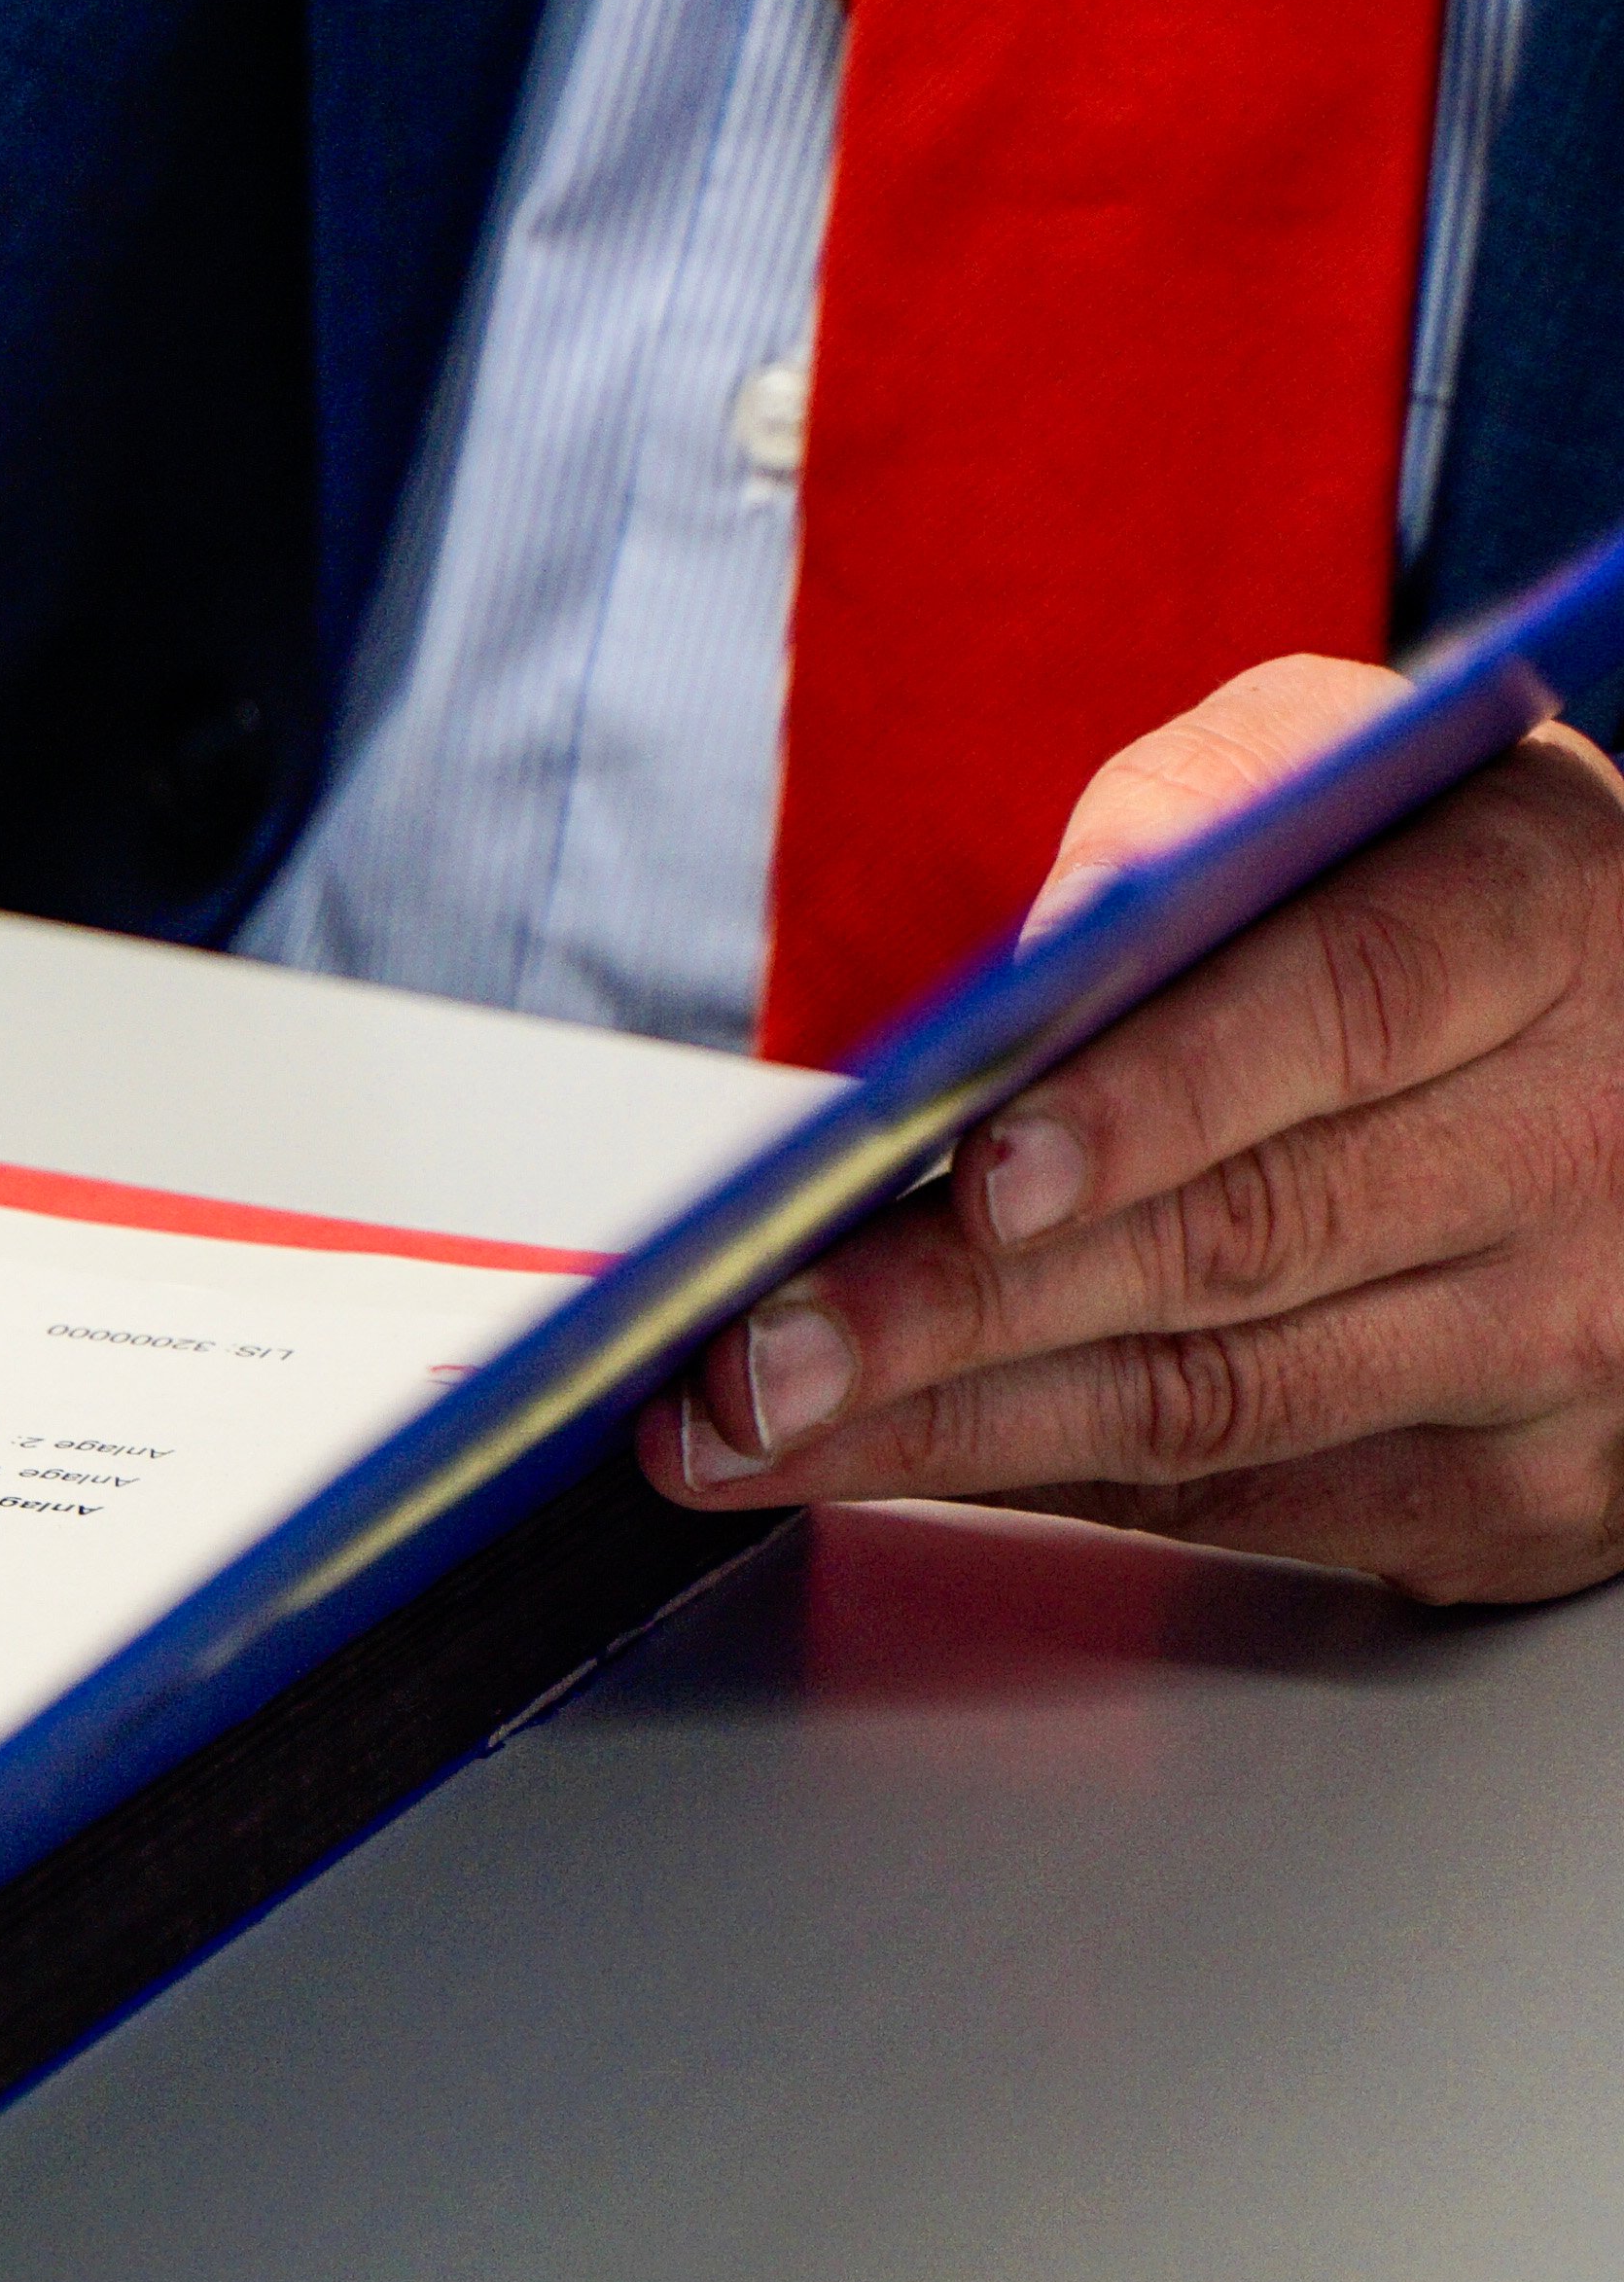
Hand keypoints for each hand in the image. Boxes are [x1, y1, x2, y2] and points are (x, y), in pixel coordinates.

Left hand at [649, 656, 1623, 1603]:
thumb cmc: (1449, 908)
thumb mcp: (1369, 779)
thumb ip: (1208, 798)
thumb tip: (1049, 943)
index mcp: (1548, 923)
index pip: (1348, 1009)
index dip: (1158, 1098)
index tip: (982, 1170)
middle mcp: (1588, 1141)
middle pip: (1239, 1241)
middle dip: (957, 1310)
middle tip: (757, 1349)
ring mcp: (1568, 1341)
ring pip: (1211, 1407)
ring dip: (943, 1431)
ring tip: (742, 1427)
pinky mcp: (1515, 1496)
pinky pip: (1227, 1501)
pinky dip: (1027, 1479)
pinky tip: (874, 1457)